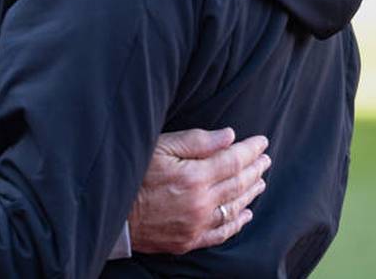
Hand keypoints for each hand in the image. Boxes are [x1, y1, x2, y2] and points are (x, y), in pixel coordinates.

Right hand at [128, 128, 269, 254]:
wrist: (109, 212)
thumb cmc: (130, 174)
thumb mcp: (159, 147)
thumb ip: (196, 141)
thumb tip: (229, 136)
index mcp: (194, 176)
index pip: (233, 160)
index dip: (250, 150)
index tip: (262, 141)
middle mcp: (201, 202)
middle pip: (238, 183)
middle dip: (255, 169)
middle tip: (265, 159)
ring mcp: (196, 224)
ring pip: (234, 208)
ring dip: (251, 193)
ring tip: (261, 181)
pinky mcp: (188, 240)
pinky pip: (221, 233)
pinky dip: (237, 223)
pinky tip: (246, 215)